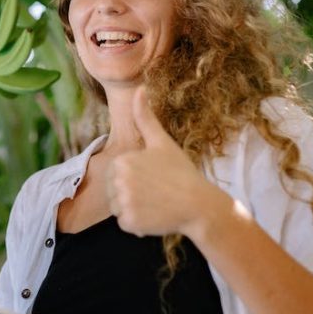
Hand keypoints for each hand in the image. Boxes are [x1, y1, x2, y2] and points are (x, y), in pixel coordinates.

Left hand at [106, 85, 221, 237]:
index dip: (134, 177)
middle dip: (131, 194)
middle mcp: (117, 181)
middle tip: (156, 192)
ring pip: (118, 208)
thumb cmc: (181, 172)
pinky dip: (138, 224)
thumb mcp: (162, 142)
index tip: (153, 178)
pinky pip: (126, 224)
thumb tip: (139, 89)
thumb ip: (145, 118)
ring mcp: (123, 203)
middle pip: (113, 191)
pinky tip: (156, 216)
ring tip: (156, 204)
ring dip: (133, 209)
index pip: (116, 173)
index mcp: (121, 161)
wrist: (199, 204)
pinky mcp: (129, 223)